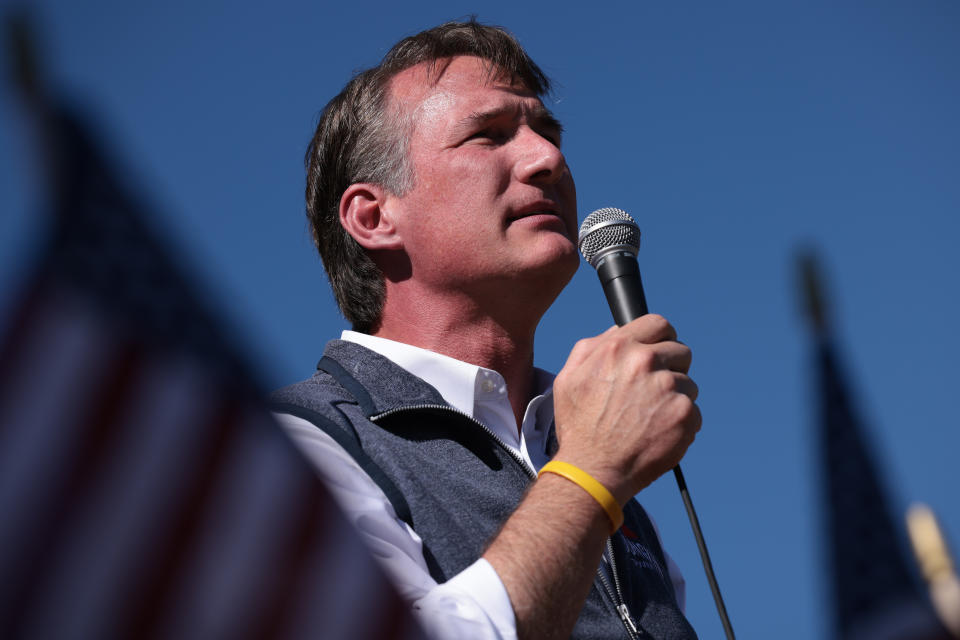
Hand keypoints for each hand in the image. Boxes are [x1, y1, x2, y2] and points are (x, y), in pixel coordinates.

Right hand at [551, 314, 701, 503]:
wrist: (593, 470)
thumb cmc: (579, 427)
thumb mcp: (568, 379)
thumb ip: (591, 348)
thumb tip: (617, 331)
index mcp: (619, 348)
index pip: (658, 324)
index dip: (661, 338)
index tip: (660, 353)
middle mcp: (646, 362)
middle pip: (680, 352)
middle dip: (671, 369)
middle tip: (653, 392)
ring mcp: (668, 388)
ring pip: (688, 384)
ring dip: (674, 399)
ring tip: (649, 419)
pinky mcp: (685, 415)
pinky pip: (694, 412)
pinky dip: (681, 424)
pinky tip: (658, 434)